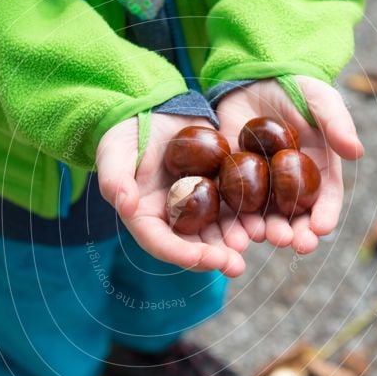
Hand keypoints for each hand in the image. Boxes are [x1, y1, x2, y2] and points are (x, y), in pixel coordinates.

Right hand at [96, 114, 249, 277]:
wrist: (154, 109)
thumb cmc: (127, 131)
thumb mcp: (113, 151)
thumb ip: (114, 179)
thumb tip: (126, 206)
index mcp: (144, 217)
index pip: (160, 243)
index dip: (180, 254)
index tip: (202, 259)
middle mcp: (170, 218)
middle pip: (192, 246)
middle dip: (214, 258)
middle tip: (236, 265)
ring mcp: (194, 206)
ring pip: (216, 231)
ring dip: (234, 242)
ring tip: (254, 243)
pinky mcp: (214, 190)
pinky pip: (231, 207)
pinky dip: (246, 216)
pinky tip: (263, 221)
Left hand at [215, 76, 363, 253]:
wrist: (250, 80)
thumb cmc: (293, 88)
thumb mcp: (318, 99)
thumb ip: (336, 123)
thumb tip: (357, 152)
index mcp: (319, 170)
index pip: (326, 199)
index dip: (325, 215)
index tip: (321, 229)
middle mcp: (291, 186)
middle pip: (296, 216)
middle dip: (297, 233)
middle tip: (294, 244)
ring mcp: (262, 187)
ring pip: (265, 217)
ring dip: (266, 231)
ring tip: (263, 238)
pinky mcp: (233, 182)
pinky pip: (234, 206)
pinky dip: (235, 220)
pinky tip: (233, 230)